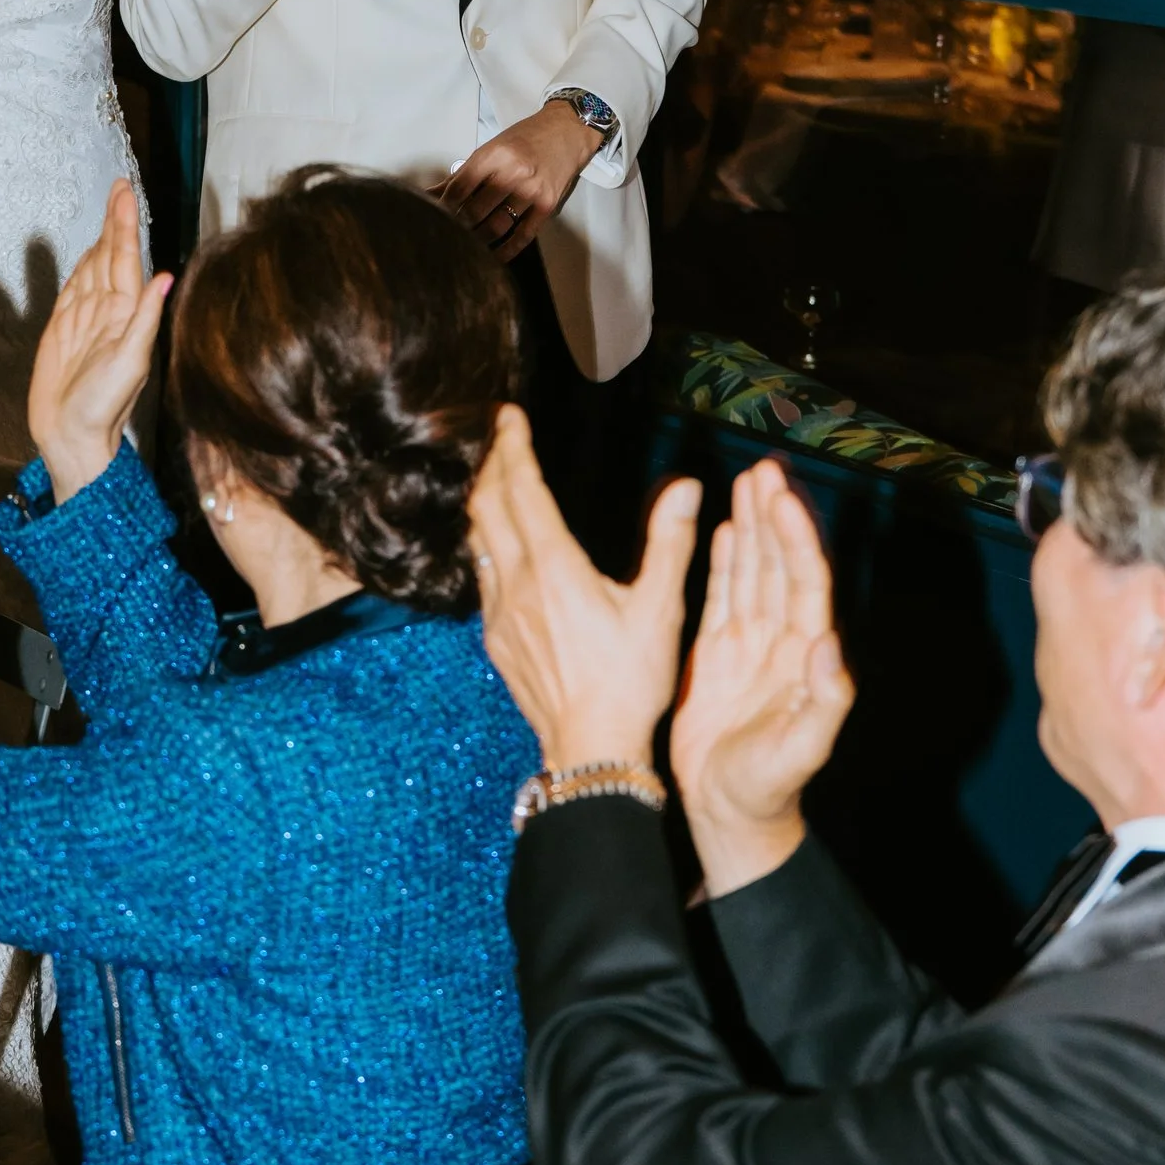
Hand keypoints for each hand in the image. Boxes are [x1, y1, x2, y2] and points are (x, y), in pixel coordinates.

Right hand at [28, 178, 172, 502]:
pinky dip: (82, 267)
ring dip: (102, 238)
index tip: (126, 192)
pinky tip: (89, 253)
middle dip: (116, 221)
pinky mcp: (65, 330)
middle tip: (120, 186)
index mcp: (127, 316)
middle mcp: (109, 313)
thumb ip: (146, 320)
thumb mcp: (129, 363)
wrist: (70, 438)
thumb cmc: (102, 408)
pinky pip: (75, 288)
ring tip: (111, 209)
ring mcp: (87, 320)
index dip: (125, 225)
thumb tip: (165, 277)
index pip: (126, 259)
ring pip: (95, 268)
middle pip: (112, 255)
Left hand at [437, 103, 599, 258]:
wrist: (567, 132)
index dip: (443, 206)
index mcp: (494, 155)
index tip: (434, 217)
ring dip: (478, 241)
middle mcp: (513, 173)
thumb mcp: (492, 148)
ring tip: (466, 247)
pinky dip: (507, 249)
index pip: (460, 187)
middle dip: (457, 226)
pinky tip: (495, 257)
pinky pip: (523, 235)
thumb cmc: (525, 138)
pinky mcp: (547, 205)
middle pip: (475, 210)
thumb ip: (464, 173)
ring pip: (497, 226)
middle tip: (446, 235)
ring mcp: (531, 191)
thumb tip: (433, 193)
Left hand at [469, 400, 699, 770]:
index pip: (520, 489)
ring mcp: (499, 613)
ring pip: (478, 540)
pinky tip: (502, 544)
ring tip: (497, 477)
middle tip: (501, 435)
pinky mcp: (497, 639)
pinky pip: (482, 575)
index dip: (512, 447)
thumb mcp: (661, 608)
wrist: (592, 749)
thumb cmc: (631, 681)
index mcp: (553, 568)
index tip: (509, 415)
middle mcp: (516, 585)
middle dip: (492, 464)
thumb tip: (686, 486)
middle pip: (486, 506)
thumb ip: (669, 541)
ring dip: (485, 501)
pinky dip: (487, 541)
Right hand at [669, 459, 852, 894]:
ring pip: (752, 572)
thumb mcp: (801, 750)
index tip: (785, 499)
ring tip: (747, 480)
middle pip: (779, 565)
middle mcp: (780, 642)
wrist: (729, 815)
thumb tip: (828, 643)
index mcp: (803, 657)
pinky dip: (725, 561)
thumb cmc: (769, 789)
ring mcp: (749, 646)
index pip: (803, 584)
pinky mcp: (717, 656)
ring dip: (752, 526)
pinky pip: (723, 597)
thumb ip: (824, 700)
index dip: (796, 540)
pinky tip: (724, 528)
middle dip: (774, 517)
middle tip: (765, 468)